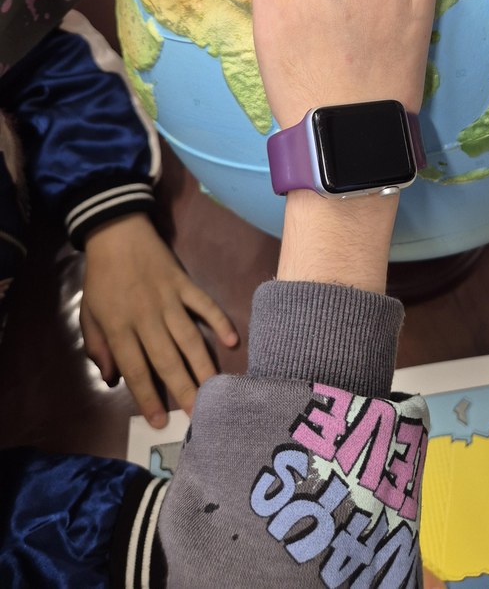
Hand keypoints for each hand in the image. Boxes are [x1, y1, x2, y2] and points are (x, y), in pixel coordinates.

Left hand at [81, 213, 238, 426]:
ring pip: (188, 337)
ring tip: (216, 389)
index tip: (159, 422)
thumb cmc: (102, 279)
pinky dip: (219, 321)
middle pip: (166, 358)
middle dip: (182, 388)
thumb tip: (112, 379)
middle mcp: (146, 317)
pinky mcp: (185, 284)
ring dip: (202, 364)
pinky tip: (232, 341)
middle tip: (198, 414)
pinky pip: (205, 305)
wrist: (117, 234)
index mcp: (120, 326)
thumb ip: (98, 347)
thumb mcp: (88, 314)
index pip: (135, 368)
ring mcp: (169, 299)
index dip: (147, 397)